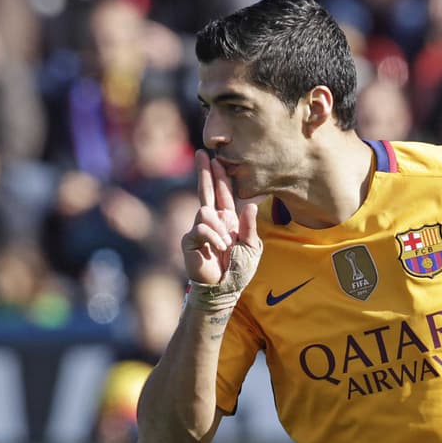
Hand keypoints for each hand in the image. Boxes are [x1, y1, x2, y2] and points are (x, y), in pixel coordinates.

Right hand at [183, 150, 260, 308]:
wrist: (225, 289)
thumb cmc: (239, 270)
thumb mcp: (252, 248)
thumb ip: (250, 227)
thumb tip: (251, 205)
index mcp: (228, 220)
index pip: (223, 194)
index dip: (220, 177)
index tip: (217, 159)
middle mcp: (212, 221)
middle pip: (206, 191)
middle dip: (204, 172)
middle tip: (202, 153)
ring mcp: (199, 229)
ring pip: (205, 211)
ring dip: (219, 229)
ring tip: (226, 246)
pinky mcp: (189, 239)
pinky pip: (201, 228)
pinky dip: (213, 238)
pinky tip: (218, 249)